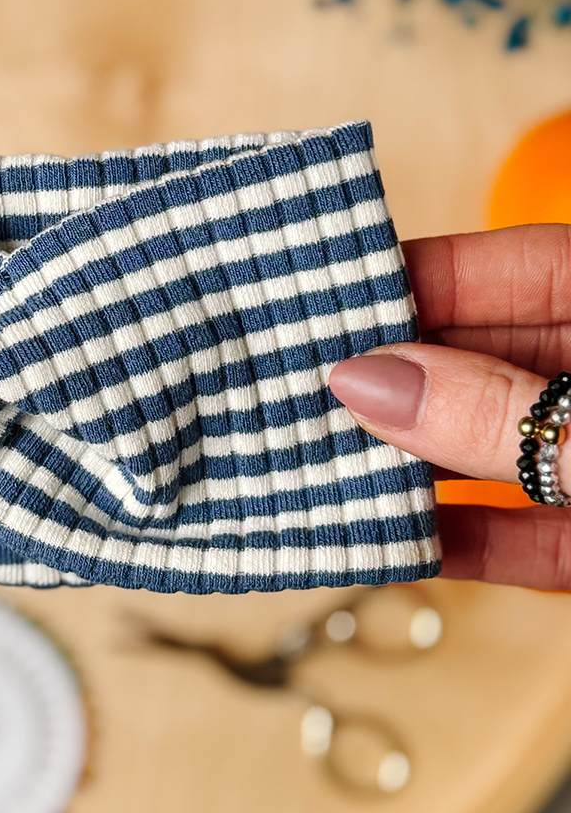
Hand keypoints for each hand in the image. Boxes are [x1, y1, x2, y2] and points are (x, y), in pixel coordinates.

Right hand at [328, 224, 570, 591]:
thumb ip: (503, 416)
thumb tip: (369, 384)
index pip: (519, 269)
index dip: (420, 278)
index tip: (324, 294)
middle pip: (488, 364)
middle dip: (394, 381)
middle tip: (289, 387)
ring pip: (494, 455)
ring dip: (409, 467)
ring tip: (309, 464)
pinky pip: (523, 537)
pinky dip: (460, 543)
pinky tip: (384, 542)